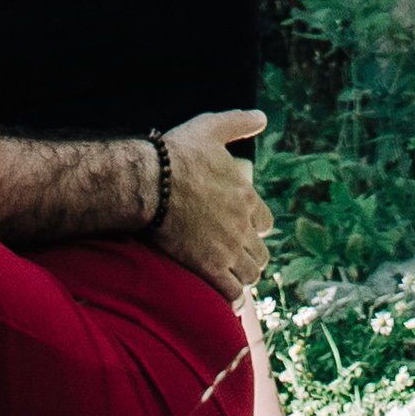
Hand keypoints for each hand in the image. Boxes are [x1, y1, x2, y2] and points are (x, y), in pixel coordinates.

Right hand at [152, 109, 272, 297]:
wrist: (149, 181)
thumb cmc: (178, 153)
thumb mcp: (211, 127)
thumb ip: (238, 122)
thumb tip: (262, 117)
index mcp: (247, 196)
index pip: (265, 222)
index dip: (254, 226)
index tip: (242, 227)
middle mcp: (243, 225)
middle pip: (260, 252)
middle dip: (251, 254)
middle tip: (236, 255)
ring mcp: (227, 249)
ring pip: (250, 273)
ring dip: (243, 276)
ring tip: (231, 275)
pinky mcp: (209, 267)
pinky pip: (232, 293)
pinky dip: (232, 298)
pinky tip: (226, 297)